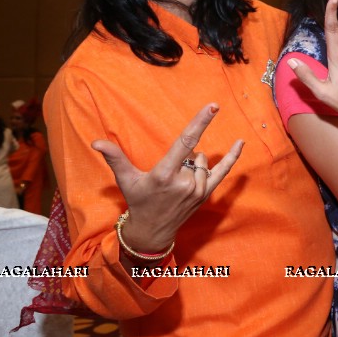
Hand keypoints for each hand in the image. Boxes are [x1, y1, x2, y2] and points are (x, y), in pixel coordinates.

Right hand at [93, 103, 242, 254]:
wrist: (153, 231)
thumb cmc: (138, 201)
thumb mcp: (126, 180)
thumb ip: (115, 158)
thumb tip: (96, 142)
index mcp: (165, 174)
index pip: (186, 141)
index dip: (200, 122)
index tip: (213, 106)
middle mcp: (184, 181)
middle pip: (194, 152)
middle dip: (183, 156)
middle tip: (167, 175)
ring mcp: (197, 189)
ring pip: (202, 161)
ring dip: (193, 163)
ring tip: (176, 181)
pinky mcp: (206, 194)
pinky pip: (223, 171)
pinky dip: (233, 157)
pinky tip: (241, 142)